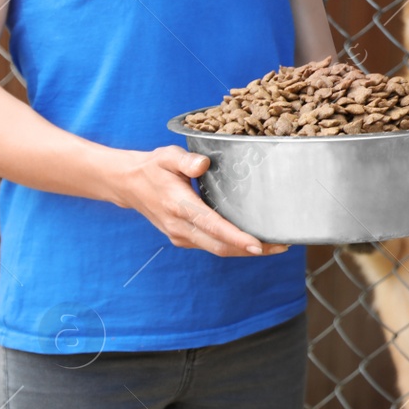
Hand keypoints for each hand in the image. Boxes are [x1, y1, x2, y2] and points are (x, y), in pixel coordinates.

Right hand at [116, 146, 290, 256]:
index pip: (212, 226)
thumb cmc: (152, 167)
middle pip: (220, 246)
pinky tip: (251, 242)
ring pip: (217, 249)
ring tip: (274, 246)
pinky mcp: (183, 239)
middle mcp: (179, 226)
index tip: (258, 244)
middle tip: (281, 246)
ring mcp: (180, 236)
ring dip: (245, 251)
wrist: (127, 185)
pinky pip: (212, 246)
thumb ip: (185, 160)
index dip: (236, 237)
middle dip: (252, 249)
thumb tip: (203, 164)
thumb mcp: (166, 156)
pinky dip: (233, 247)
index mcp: (178, 206)